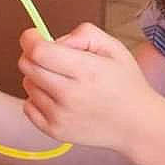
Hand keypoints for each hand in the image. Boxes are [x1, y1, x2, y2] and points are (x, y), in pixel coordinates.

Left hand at [17, 22, 159, 149]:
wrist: (136, 124)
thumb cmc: (126, 85)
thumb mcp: (115, 48)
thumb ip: (85, 34)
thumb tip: (57, 40)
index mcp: (87, 71)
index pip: (39, 52)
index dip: (30, 39)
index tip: (33, 36)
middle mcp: (70, 95)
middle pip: (28, 66)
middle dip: (34, 55)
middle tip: (51, 57)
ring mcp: (60, 116)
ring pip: (28, 85)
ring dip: (39, 78)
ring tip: (63, 81)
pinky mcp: (54, 131)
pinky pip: (28, 106)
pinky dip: (38, 98)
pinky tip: (58, 97)